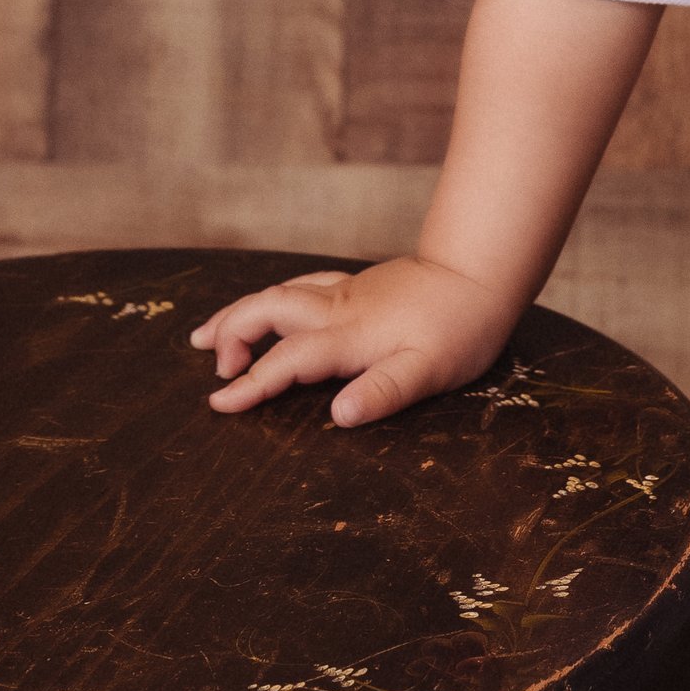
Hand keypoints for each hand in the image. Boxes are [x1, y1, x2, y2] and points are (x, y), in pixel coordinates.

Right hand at [190, 255, 514, 427]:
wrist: (481, 274)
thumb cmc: (461, 329)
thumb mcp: (430, 371)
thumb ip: (383, 392)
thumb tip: (339, 416)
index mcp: (349, 336)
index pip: (286, 360)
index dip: (251, 383)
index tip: (220, 404)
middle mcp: (337, 309)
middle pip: (265, 310)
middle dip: (230, 334)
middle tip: (212, 366)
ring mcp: (345, 294)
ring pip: (278, 294)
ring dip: (240, 313)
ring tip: (208, 334)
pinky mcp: (355, 287)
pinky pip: (299, 287)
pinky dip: (270, 299)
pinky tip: (267, 307)